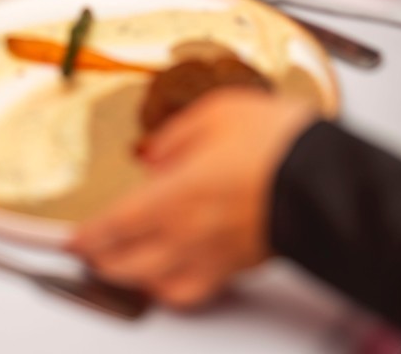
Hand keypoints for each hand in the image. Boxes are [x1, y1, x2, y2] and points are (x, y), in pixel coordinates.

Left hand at [71, 88, 317, 306]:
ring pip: (159, 285)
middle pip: (128, 264)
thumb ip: (177, 134)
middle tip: (89, 252)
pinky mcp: (242, 264)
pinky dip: (174, 288)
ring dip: (133, 277)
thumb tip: (155, 153)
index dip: (87, 235)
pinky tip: (172, 277)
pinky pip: (196, 289)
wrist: (328, 178)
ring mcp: (216, 255)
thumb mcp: (217, 111)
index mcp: (176, 194)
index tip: (72, 238)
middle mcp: (190, 234)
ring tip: (122, 266)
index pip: (114, 226)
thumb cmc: (279, 141)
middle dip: (102, 260)